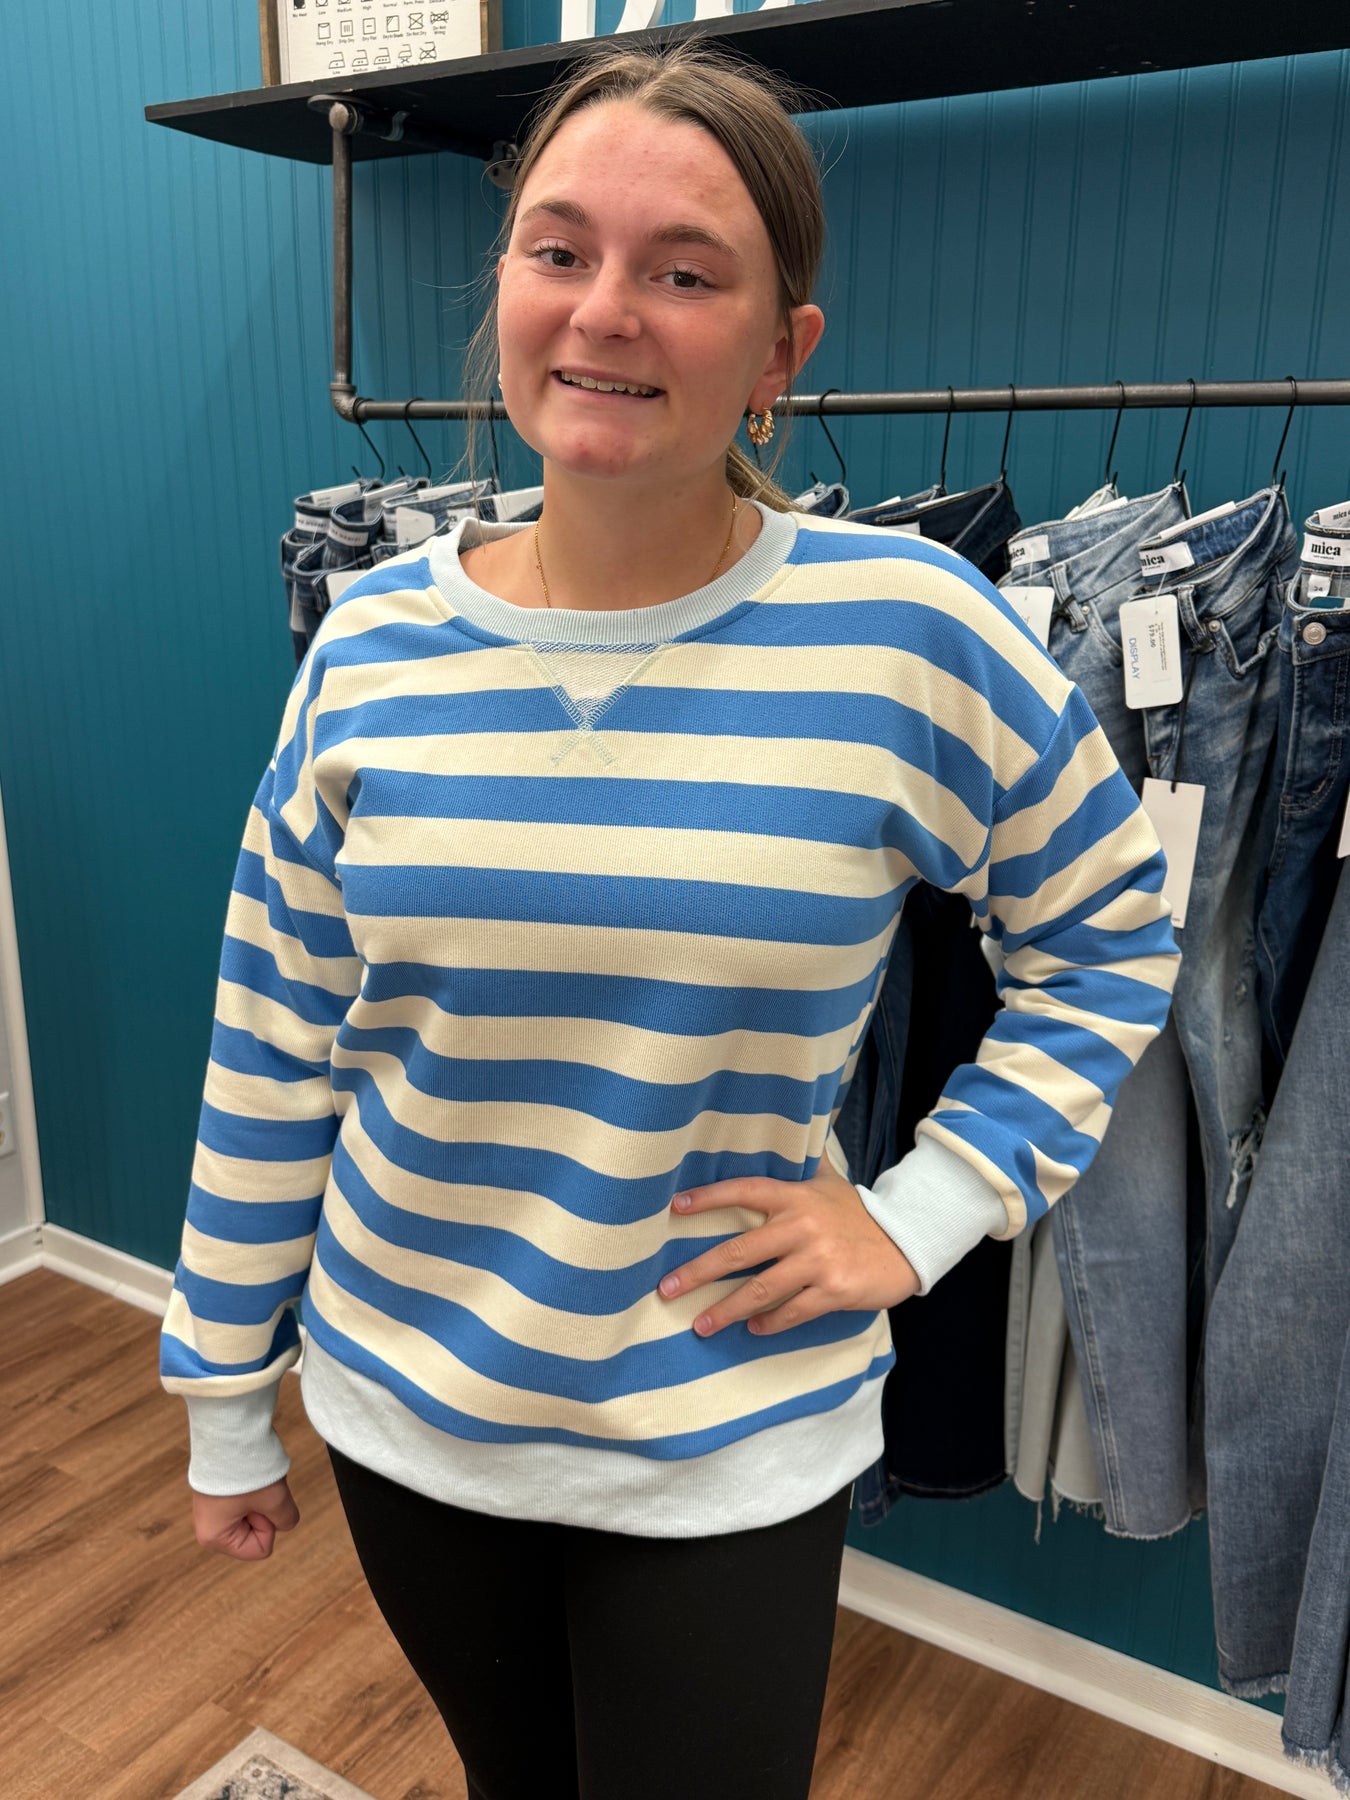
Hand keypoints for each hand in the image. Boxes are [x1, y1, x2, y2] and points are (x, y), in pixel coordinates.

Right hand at [191, 1476, 299, 1560]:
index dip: (268, 1525)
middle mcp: (209, 1528)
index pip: (261, 1548)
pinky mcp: (218, 1492)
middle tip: (255, 1488)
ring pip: (254, 1513)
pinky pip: (247, 1499)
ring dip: (261, 1496)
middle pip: (256, 1532)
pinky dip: (254, 1487)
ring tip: (251, 1478)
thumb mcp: (275, 1500)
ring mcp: (212, 1510)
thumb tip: (286, 1521)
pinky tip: (246, 1472)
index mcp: (215, 1539)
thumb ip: (285, 1519)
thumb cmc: (246, 1469)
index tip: (257, 1502)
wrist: (227, 1430)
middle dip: (264, 1510)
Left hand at [656, 1155, 920, 1337]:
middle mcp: (802, 1226)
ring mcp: (817, 1260)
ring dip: (725, 1310)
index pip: (744, 1191)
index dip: (709, 1197)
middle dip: (699, 1271)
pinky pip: (791, 1311)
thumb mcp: (829, 1182)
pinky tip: (752, 1329)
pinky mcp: (833, 1290)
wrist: (907, 1242)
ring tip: (700, 1325)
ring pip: (760, 1289)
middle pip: (739, 1251)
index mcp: (796, 1197)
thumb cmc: (858, 1214)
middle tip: (667, 1287)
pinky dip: (769, 1323)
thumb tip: (788, 1129)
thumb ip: (803, 1164)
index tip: (675, 1207)